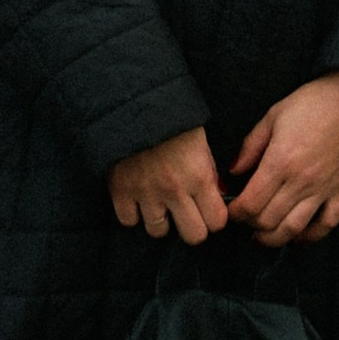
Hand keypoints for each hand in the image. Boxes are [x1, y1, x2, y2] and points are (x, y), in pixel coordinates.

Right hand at [107, 125, 228, 243]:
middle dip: (192, 226)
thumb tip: (216, 196)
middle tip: (186, 213)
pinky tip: (137, 199)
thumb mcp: (201, 143)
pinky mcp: (121, 191)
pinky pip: (129, 221)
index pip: (217, 222)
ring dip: (160, 220)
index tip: (208, 209)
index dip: (214, 218)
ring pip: (159, 232)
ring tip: (159, 203)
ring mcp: (146, 193)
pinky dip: (133, 213)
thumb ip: (209, 173)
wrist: (133, 102)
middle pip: (193, 237)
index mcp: (199, 177)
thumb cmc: (173, 120)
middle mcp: (175, 191)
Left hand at [227, 73, 338, 247]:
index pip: (250, 203)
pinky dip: (310, 237)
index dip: (235, 213)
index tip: (231, 211)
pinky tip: (298, 236)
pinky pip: (326, 225)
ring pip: (294, 229)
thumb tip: (233, 170)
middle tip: (245, 220)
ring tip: (264, 236)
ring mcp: (324, 188)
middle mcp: (301, 180)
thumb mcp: (273, 116)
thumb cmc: (314, 101)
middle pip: (268, 221)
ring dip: (274, 239)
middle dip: (250, 226)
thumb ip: (250, 147)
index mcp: (280, 161)